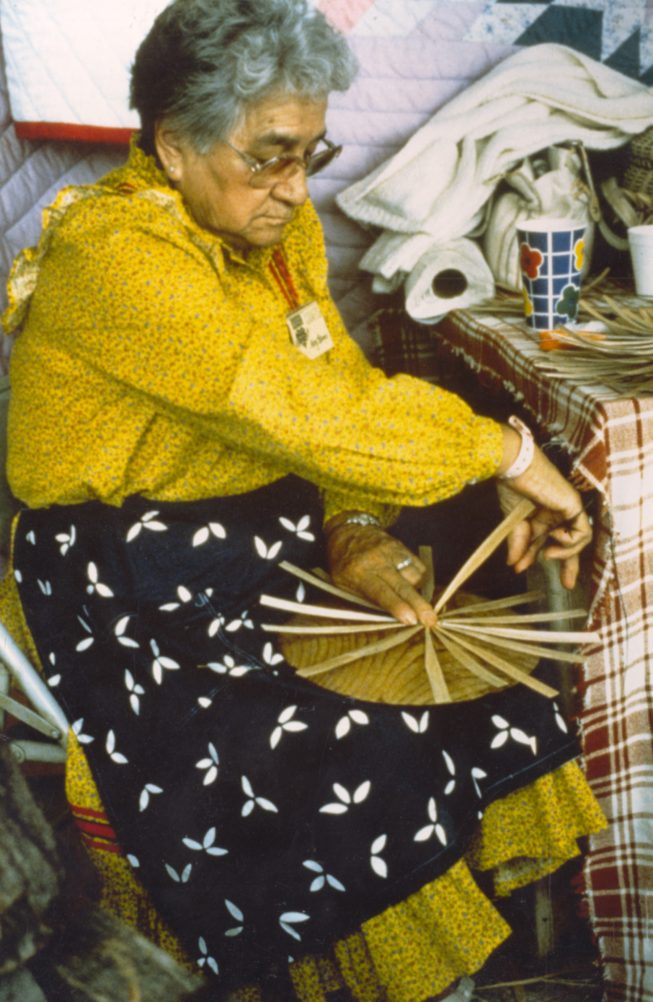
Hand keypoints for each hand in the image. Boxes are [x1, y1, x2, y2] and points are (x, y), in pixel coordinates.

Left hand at [324, 518, 436, 626]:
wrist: (346, 531)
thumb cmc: (343, 564)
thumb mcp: (344, 585)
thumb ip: (366, 599)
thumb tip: (391, 617)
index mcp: (359, 573)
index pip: (381, 592)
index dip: (397, 607)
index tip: (411, 620)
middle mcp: (377, 561)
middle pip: (403, 586)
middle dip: (419, 605)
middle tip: (431, 620)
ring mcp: (391, 552)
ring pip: (415, 576)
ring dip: (418, 592)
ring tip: (413, 599)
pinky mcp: (401, 546)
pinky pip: (419, 565)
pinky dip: (420, 578)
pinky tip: (413, 584)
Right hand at [496, 432, 591, 588]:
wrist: (516, 468)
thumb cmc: (512, 488)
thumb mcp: (513, 523)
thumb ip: (517, 544)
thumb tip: (514, 565)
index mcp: (540, 516)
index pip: (545, 541)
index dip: (535, 557)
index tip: (522, 571)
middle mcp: (556, 514)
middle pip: (568, 544)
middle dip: (568, 564)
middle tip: (567, 584)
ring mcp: (566, 510)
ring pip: (577, 541)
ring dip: (564, 553)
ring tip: (548, 554)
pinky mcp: (574, 506)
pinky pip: (582, 533)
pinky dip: (569, 541)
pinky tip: (554, 536)